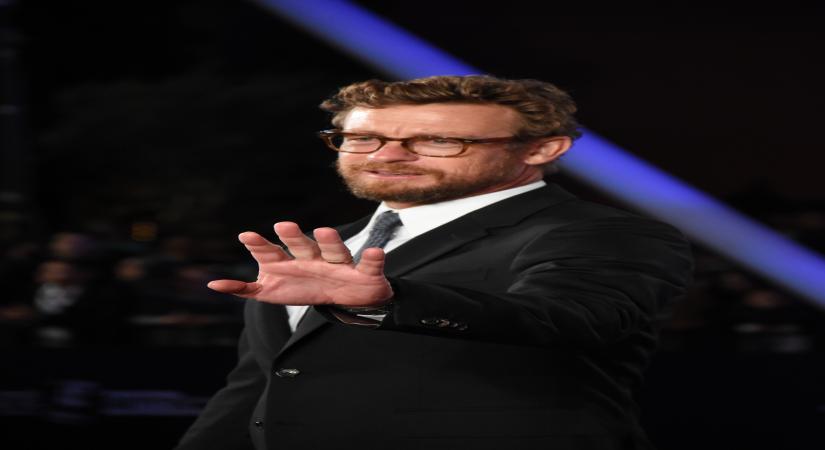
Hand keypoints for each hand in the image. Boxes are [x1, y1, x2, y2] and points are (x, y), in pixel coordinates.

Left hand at [207, 222, 392, 306]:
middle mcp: (314, 258)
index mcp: (291, 262)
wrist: (349, 299)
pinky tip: (375, 253)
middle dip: (292, 237)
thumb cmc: (306, 288)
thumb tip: (214, 284)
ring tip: (323, 230)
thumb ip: (246, 288)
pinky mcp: (365, 273)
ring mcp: (339, 264)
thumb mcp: (272, 292)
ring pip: (335, 250)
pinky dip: (373, 258)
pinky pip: (369, 265)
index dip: (260, 245)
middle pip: (302, 246)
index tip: (244, 236)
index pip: (272, 252)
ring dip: (330, 240)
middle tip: (281, 225)